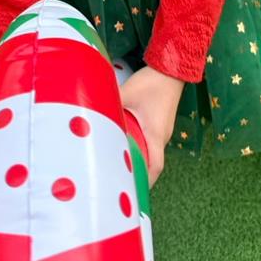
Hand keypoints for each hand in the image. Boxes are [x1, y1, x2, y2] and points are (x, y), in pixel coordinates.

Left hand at [120, 66, 184, 186]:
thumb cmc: (152, 82)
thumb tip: (89, 106)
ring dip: (140, 160)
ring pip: (152, 152)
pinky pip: (152, 142)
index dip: (145, 182)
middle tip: (120, 181)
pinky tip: (127, 144)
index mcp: (156, 134)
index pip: (155, 167)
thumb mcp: (127, 92)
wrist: (172, 67)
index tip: (132, 193)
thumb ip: (109, 100)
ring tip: (120, 166)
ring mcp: (163, 129)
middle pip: (153, 163)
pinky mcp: (161, 122)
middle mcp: (162, 136)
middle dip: (139, 174)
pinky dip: (142, 148)